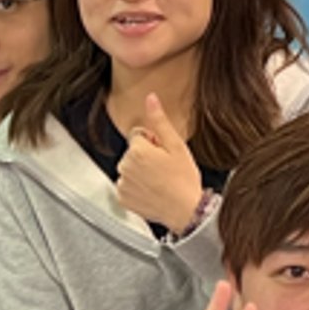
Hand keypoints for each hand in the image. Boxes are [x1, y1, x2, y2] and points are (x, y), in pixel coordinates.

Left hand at [115, 93, 204, 230]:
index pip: (138, 135)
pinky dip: (137, 188)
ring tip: (160, 181)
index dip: (153, 142)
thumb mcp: (176, 146)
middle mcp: (125, 166)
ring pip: (130, 169)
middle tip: (165, 168)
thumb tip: (150, 99)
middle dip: (146, 156)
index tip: (164, 153)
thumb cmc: (184, 179)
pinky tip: (153, 191)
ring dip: (141, 172)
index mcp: (137, 150)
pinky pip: (127, 186)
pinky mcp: (123, 199)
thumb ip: (160, 121)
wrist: (186, 211)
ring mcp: (122, 184)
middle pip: (132, 152)